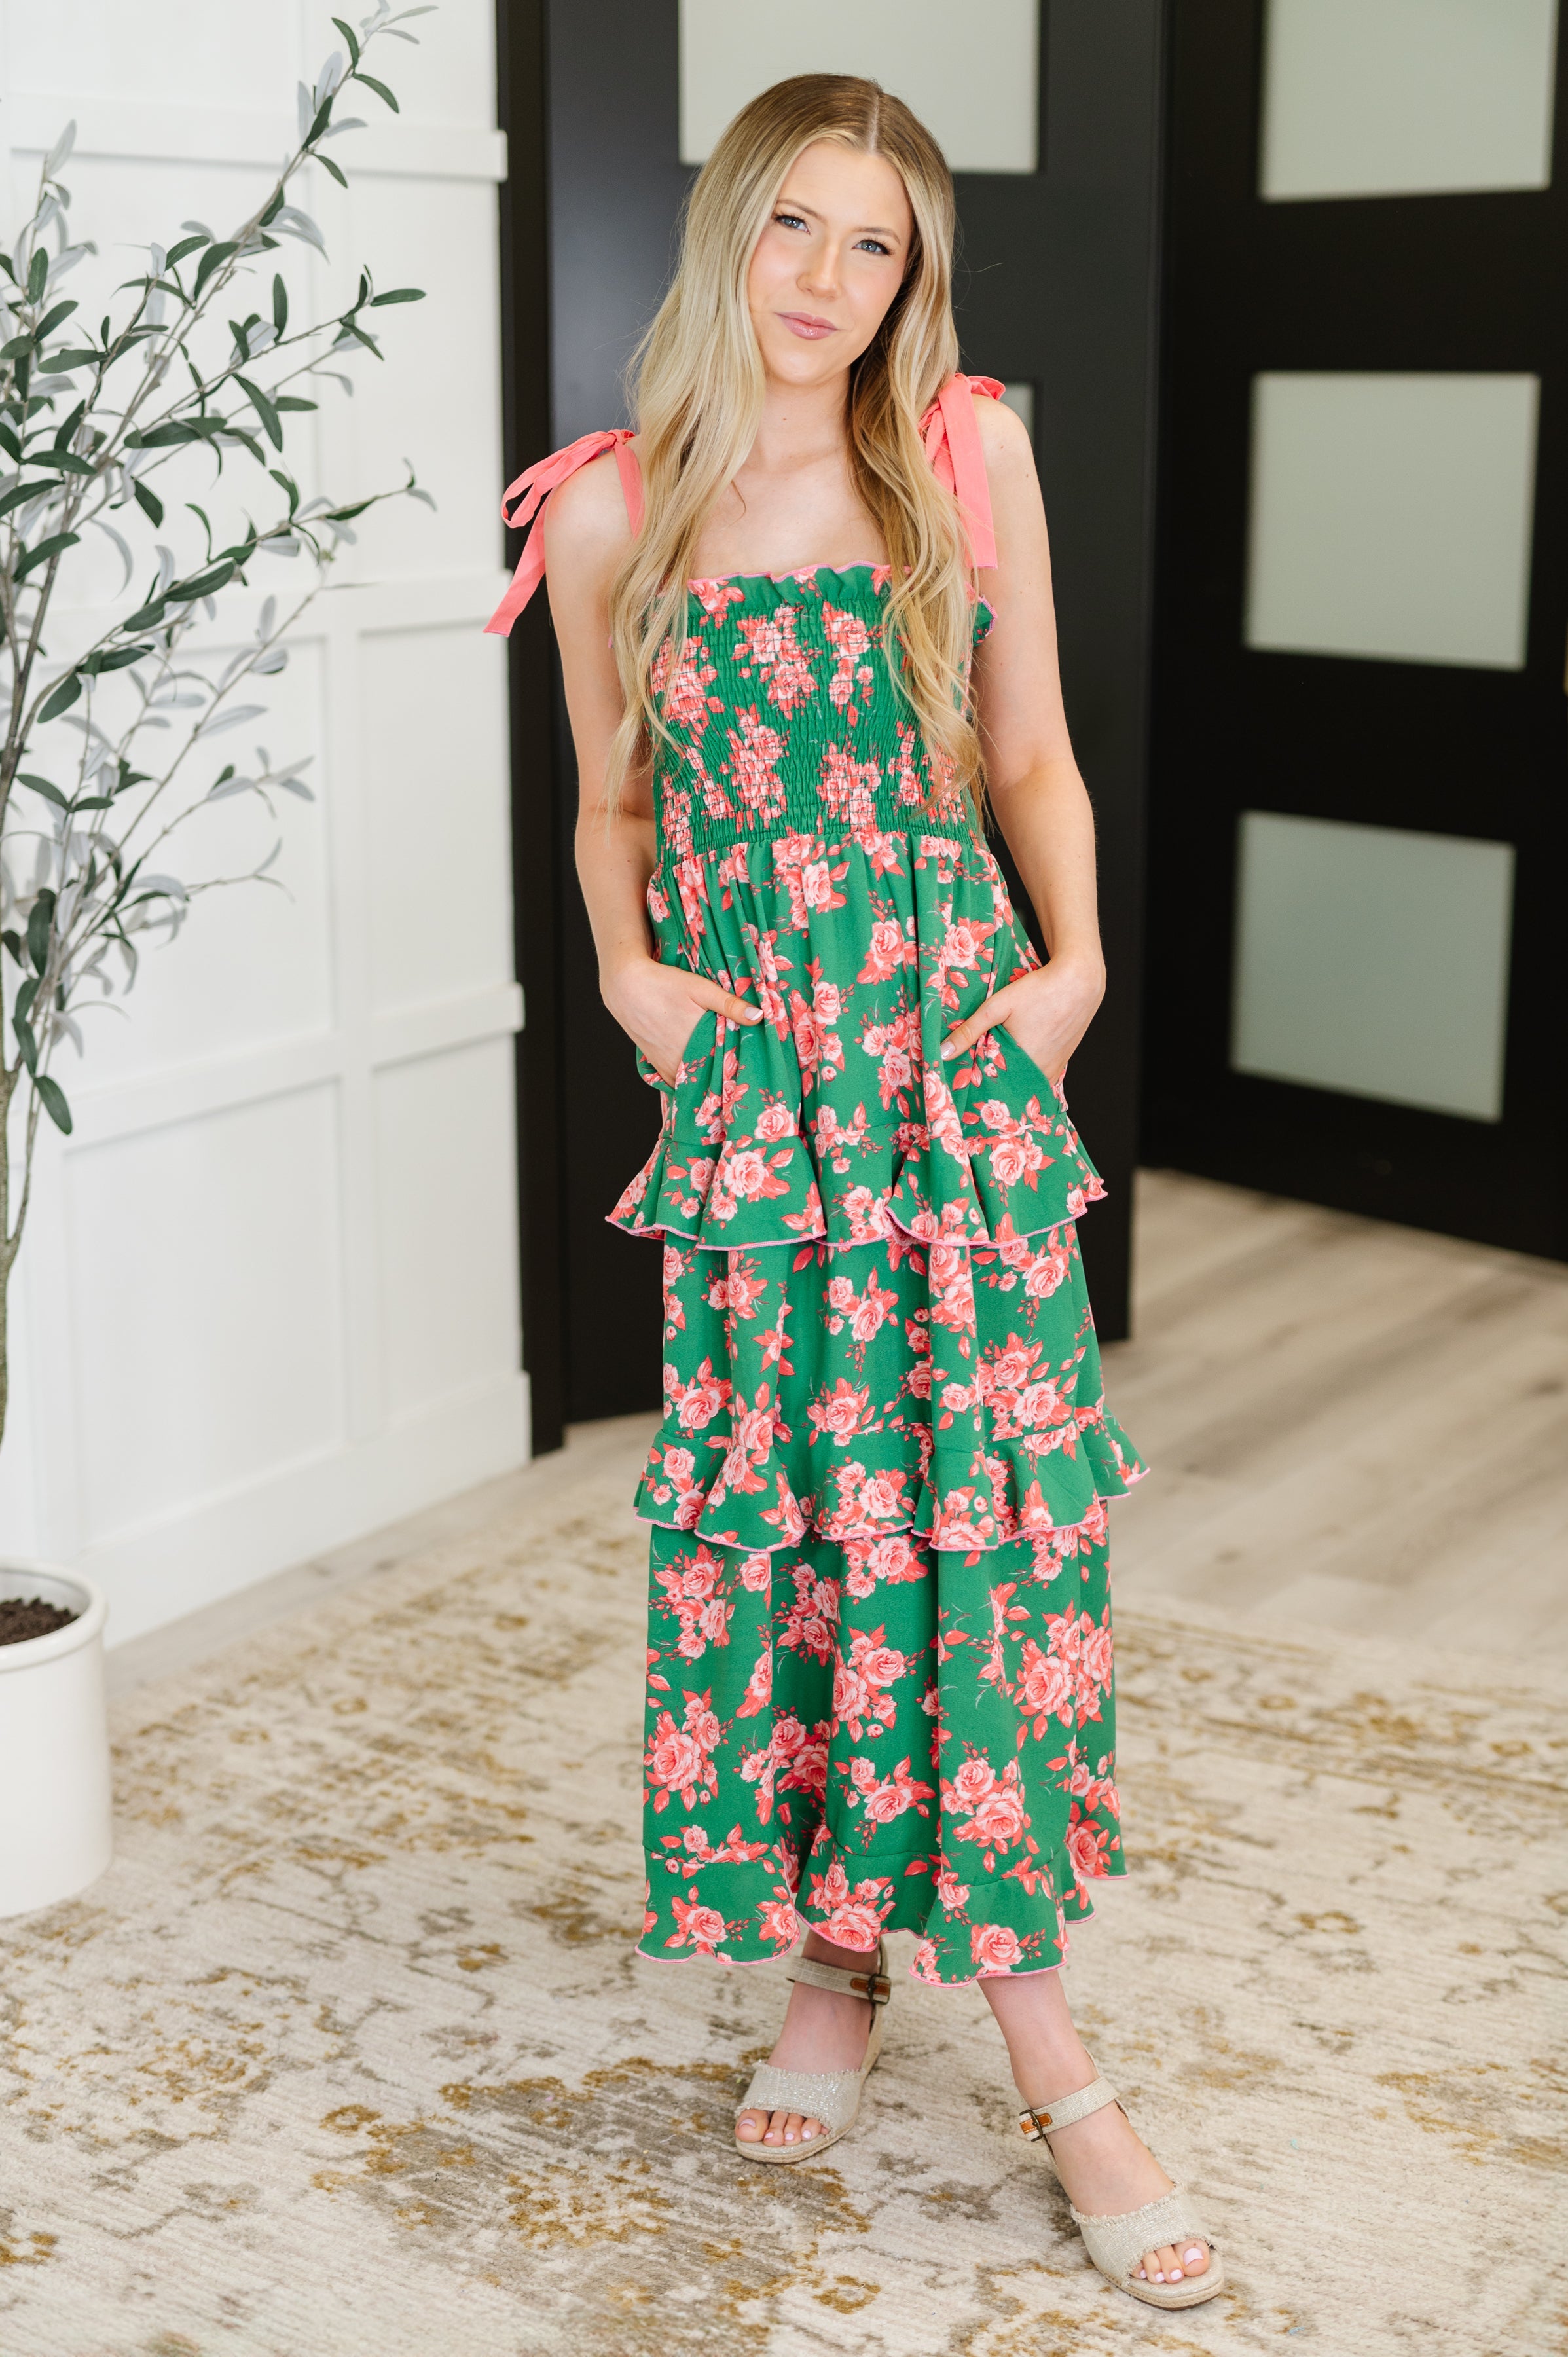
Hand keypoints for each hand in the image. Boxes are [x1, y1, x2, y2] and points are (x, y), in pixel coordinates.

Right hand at [602, 954, 761, 1086]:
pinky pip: (677, 1082)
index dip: (740, 1068)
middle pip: (710, 1076)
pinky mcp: (656, 1064)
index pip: (726, 1064)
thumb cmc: (664, 984)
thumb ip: (730, 1004)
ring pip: (693, 1083)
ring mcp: (667, 1064)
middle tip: (743, 1080)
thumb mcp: (700, 988)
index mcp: (697, 1040)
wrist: (626, 987)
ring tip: (724, 1084)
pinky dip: (689, 1083)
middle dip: (726, 1077)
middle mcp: (681, 1057)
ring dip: (707, 1083)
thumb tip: (759, 1017)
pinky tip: (700, 1080)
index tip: (754, 1071)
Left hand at [939, 956, 1104, 1085]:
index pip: (994, 1088)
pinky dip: (1027, 1071)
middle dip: (994, 1083)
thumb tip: (942, 1053)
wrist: (1080, 981)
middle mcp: (1042, 1072)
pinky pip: (1040, 1075)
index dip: (979, 1087)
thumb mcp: (997, 1007)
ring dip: (1012, 1078)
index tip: (964, 1085)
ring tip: (996, 1067)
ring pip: (1026, 1082)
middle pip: (1011, 1087)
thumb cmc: (1039, 991)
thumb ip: (969, 1031)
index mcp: (1023, 1064)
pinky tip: (1018, 1059)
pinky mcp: (1063, 1061)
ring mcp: (1055, 1069)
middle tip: (977, 1076)